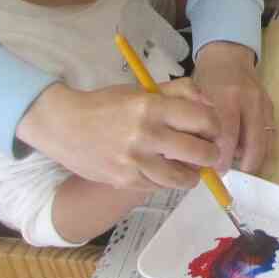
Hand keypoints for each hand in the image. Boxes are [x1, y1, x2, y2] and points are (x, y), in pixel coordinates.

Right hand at [16, 82, 220, 189]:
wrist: (63, 125)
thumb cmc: (108, 105)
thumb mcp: (143, 90)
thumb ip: (179, 92)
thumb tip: (210, 105)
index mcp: (152, 107)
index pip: (204, 120)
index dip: (215, 127)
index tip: (212, 131)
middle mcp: (145, 134)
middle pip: (200, 153)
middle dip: (211, 155)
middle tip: (209, 153)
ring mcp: (134, 161)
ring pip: (183, 178)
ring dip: (193, 174)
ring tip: (191, 168)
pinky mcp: (124, 180)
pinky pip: (159, 187)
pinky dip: (167, 181)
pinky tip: (164, 171)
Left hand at [192, 41, 275, 173]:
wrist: (228, 56)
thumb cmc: (207, 79)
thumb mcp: (196, 97)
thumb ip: (199, 124)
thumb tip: (199, 158)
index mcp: (227, 96)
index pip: (228, 134)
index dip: (223, 156)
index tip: (215, 169)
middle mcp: (249, 100)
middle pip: (253, 140)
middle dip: (244, 163)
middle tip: (231, 174)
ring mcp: (263, 103)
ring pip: (266, 140)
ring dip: (255, 158)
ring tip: (240, 168)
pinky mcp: (271, 107)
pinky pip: (270, 134)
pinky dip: (261, 148)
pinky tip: (249, 155)